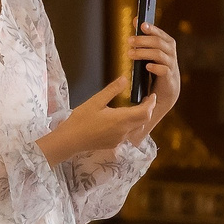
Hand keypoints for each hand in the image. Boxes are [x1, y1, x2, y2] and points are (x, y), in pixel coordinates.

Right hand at [39, 77, 154, 165]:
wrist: (70, 141)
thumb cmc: (81, 120)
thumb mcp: (95, 101)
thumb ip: (112, 90)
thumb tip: (124, 79)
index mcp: (121, 119)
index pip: (145, 112)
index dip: (151, 103)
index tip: (152, 95)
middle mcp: (124, 131)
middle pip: (144, 120)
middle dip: (148, 110)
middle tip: (146, 99)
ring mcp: (119, 139)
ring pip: (137, 128)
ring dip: (140, 118)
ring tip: (136, 108)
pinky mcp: (114, 144)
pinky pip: (128, 134)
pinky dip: (131, 125)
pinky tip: (123, 120)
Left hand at [126, 24, 180, 125]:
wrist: (163, 96)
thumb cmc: (154, 72)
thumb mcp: (149, 55)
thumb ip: (145, 40)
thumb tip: (135, 21)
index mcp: (168, 47)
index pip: (161, 34)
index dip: (152, 28)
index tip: (140, 24)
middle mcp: (171, 55)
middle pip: (159, 43)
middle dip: (143, 40)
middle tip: (129, 40)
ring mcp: (172, 67)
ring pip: (159, 55)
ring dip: (143, 53)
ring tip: (130, 54)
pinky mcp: (169, 80)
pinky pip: (164, 70)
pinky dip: (155, 67)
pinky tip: (147, 66)